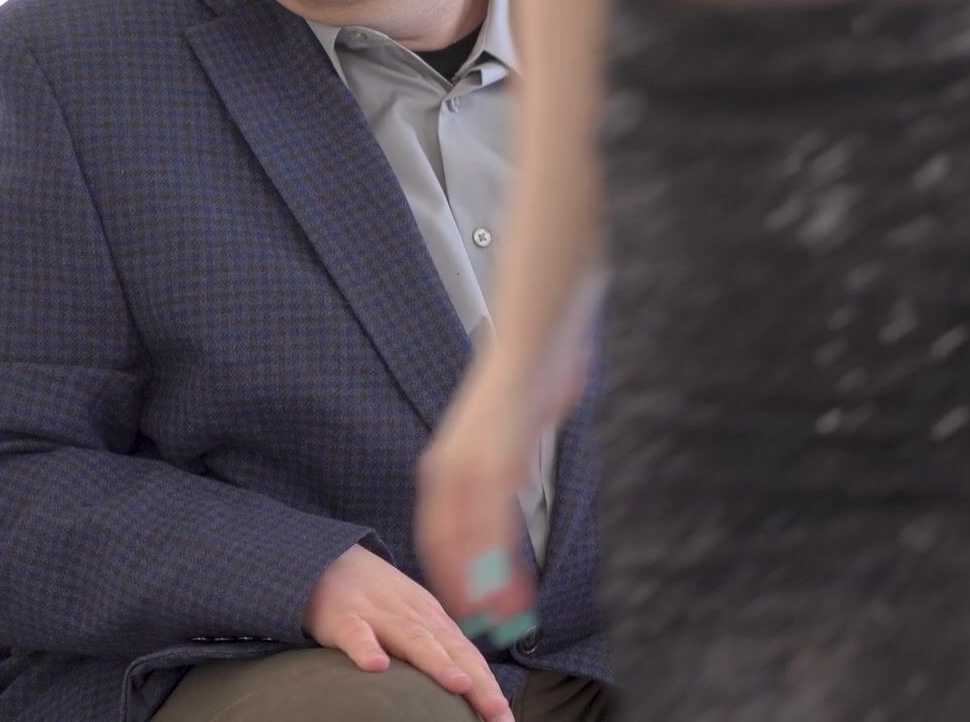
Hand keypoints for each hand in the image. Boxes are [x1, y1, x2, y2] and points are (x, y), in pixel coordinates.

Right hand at [301, 544, 513, 721]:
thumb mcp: (414, 622)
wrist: (330, 562)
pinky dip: (366, 649)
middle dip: (478, 682)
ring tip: (459, 685)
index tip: (505, 717)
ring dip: (437, 662)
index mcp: (434, 621)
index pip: (468, 655)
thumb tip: (469, 689)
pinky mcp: (344, 619)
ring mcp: (380, 616)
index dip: (489, 685)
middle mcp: (414, 617)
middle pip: (451, 650)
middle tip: (497, 711)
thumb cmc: (378, 602)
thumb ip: (439, 649)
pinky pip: (356, 635)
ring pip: (413, 639)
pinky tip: (376, 666)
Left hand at [416, 359, 546, 642]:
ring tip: (499, 624)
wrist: (532, 342)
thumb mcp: (508, 431)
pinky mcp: (496, 469)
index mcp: (446, 464)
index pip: (437, 531)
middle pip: (444, 546)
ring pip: (468, 546)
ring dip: (484, 590)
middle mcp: (449, 472)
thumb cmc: (528, 380)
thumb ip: (507, 459)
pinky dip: (501, 569)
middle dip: (460, 590)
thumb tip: (519, 474)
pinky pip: (494, 531)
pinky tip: (512, 593)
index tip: (459, 601)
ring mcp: (470, 472)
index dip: (448, 570)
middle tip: (476, 627)